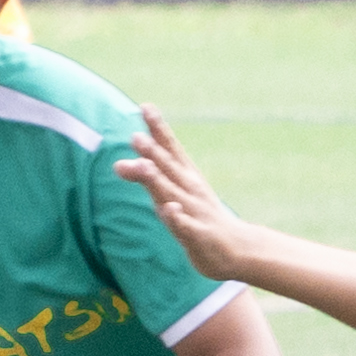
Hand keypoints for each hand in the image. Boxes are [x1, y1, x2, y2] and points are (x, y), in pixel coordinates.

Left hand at [114, 123, 258, 282]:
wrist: (237, 249)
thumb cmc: (199, 217)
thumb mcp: (170, 196)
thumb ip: (147, 178)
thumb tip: (118, 164)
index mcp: (186, 177)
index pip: (170, 149)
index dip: (158, 128)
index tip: (145, 106)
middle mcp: (191, 190)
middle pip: (169, 168)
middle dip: (153, 153)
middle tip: (135, 136)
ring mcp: (196, 212)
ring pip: (174, 194)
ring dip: (159, 180)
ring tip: (145, 165)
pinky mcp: (200, 236)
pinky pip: (187, 227)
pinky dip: (178, 218)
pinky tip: (170, 209)